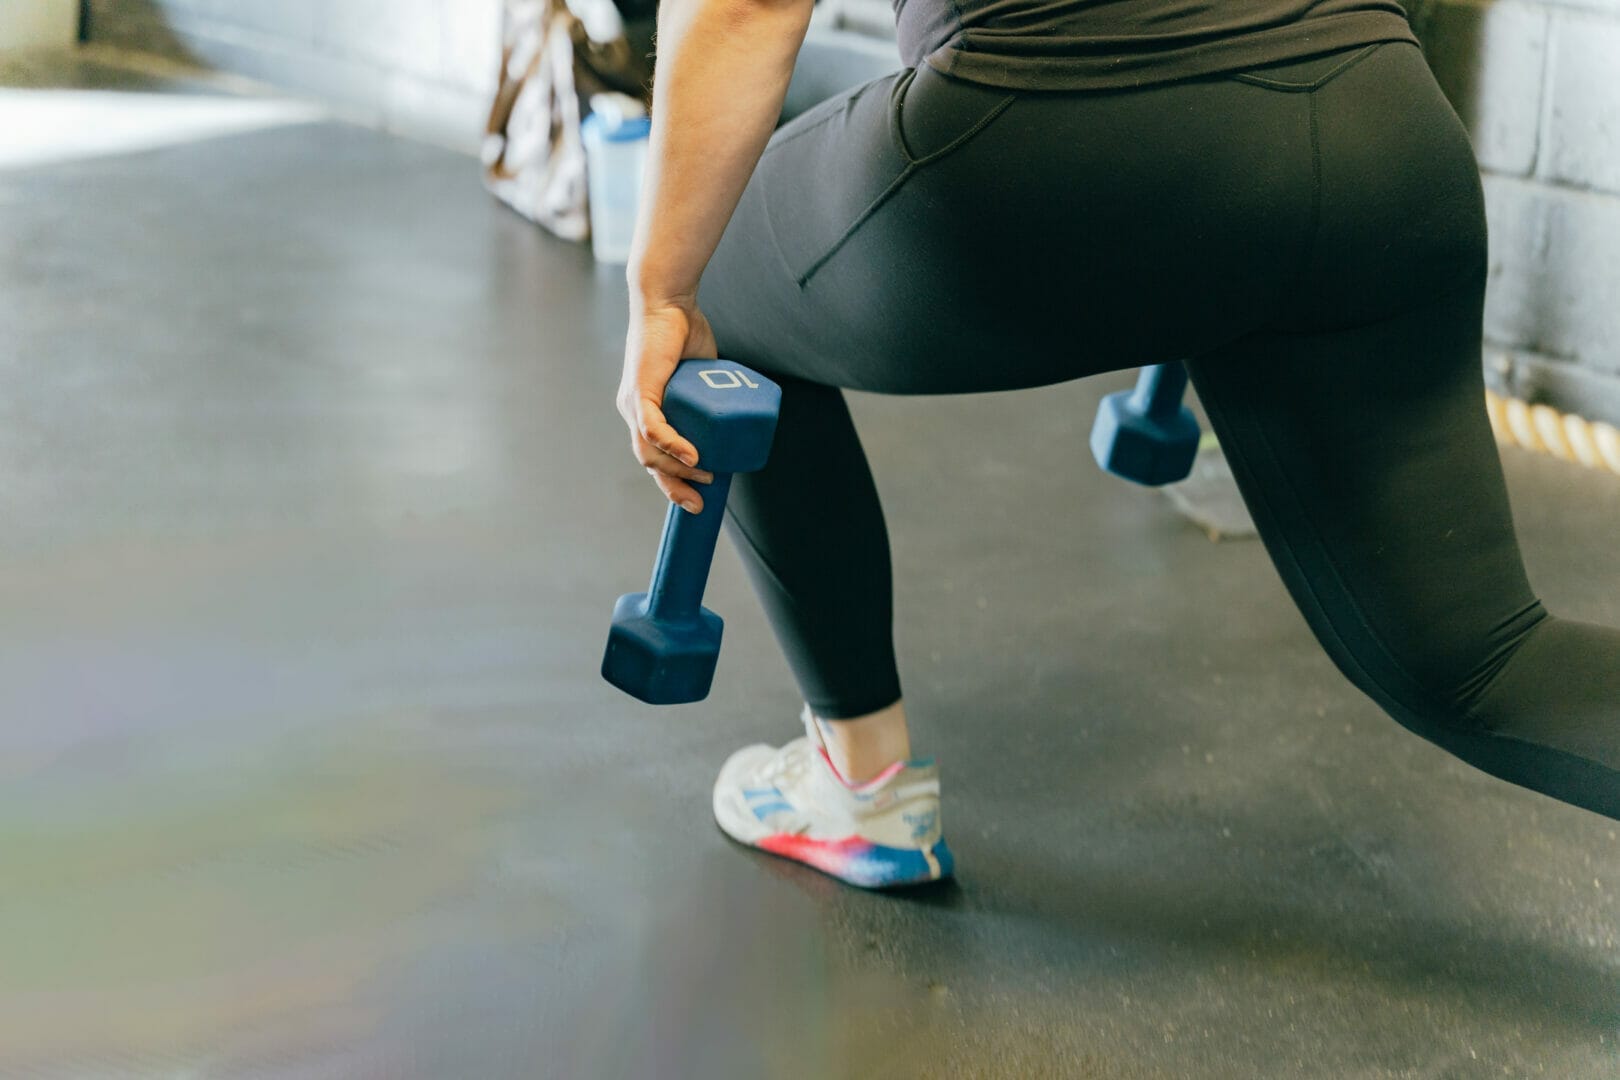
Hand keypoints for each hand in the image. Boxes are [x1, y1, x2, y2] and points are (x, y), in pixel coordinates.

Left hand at [616, 298, 719, 513]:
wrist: (670, 302)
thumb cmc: (685, 332)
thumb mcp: (701, 375)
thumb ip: (711, 394)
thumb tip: (739, 409)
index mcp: (646, 410)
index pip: (655, 456)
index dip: (674, 481)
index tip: (698, 498)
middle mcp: (634, 411)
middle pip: (650, 462)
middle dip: (675, 488)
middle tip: (700, 503)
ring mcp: (634, 403)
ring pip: (649, 452)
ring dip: (677, 470)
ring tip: (705, 475)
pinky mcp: (640, 392)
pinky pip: (653, 429)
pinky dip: (673, 446)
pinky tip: (692, 457)